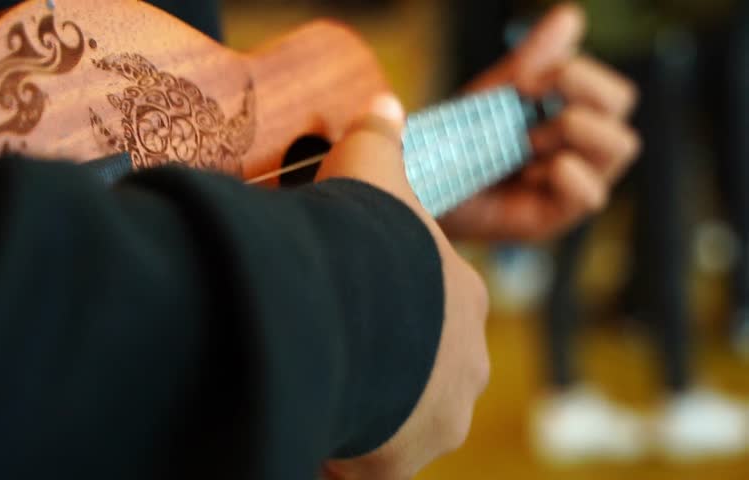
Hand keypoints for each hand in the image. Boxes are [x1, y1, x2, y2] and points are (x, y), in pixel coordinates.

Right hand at [315, 94, 489, 479]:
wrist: (345, 304)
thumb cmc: (363, 240)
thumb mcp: (369, 174)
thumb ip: (378, 140)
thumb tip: (385, 104)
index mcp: (461, 297)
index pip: (434, 303)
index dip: (395, 301)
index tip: (357, 300)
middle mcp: (465, 362)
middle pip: (426, 366)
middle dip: (388, 361)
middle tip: (338, 348)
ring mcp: (440, 415)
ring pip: (405, 417)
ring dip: (370, 407)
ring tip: (323, 386)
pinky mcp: (404, 460)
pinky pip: (374, 461)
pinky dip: (347, 451)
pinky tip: (316, 430)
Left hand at [440, 2, 639, 241]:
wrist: (424, 188)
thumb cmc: (462, 141)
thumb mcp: (494, 95)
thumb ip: (532, 60)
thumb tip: (571, 16)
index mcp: (575, 120)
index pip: (615, 93)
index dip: (580, 76)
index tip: (527, 82)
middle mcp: (583, 152)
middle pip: (622, 108)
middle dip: (579, 93)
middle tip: (528, 105)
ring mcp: (573, 186)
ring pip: (620, 146)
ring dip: (572, 130)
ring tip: (527, 143)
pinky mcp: (555, 217)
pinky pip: (592, 195)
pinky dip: (568, 173)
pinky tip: (534, 171)